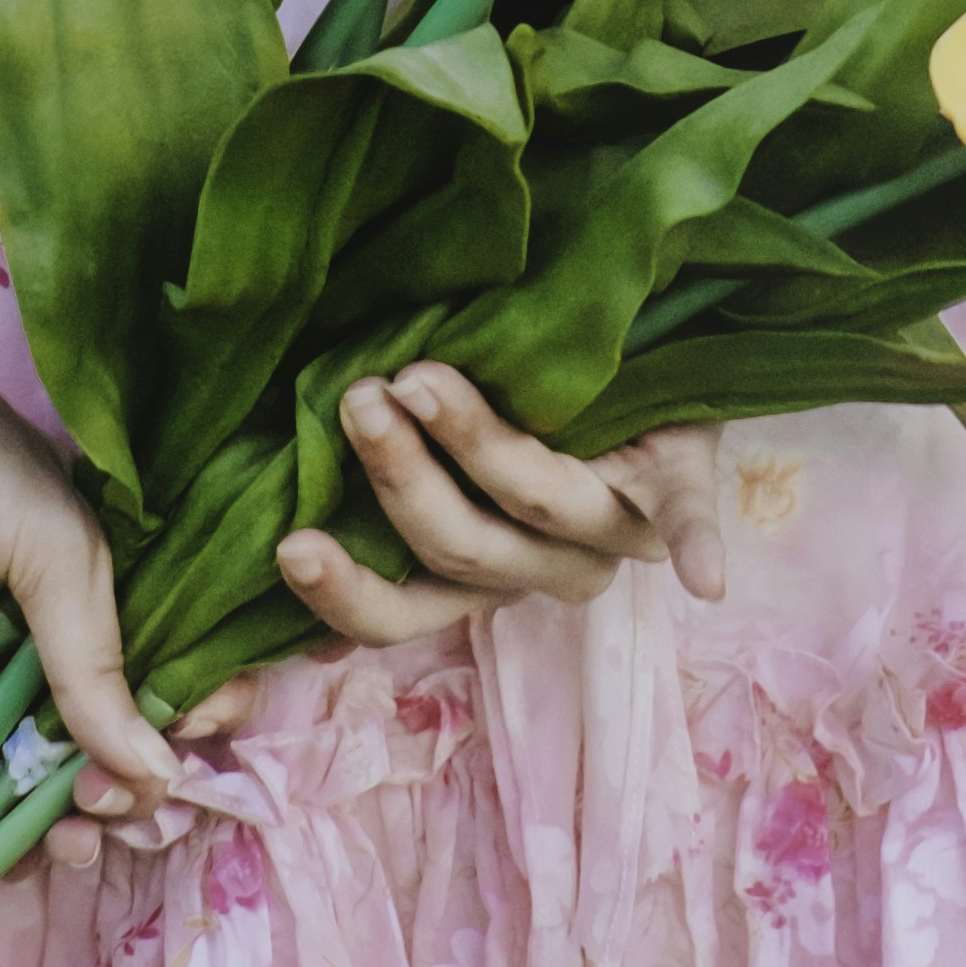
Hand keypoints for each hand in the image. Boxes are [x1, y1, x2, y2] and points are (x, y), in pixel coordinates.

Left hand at [0, 321, 176, 807]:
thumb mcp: (57, 541)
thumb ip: (97, 661)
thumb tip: (161, 775)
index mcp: (95, 593)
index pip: (166, 677)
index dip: (193, 720)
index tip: (199, 736)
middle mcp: (43, 649)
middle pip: (108, 749)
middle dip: (133, 790)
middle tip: (117, 801)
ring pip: (37, 789)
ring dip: (69, 830)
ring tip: (78, 835)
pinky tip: (17, 857)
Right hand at [277, 365, 724, 650]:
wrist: (637, 352)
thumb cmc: (510, 402)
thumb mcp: (428, 453)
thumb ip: (363, 482)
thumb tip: (261, 518)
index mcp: (479, 577)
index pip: (400, 614)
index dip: (346, 593)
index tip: (289, 544)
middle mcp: (544, 570)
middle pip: (459, 549)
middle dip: (400, 477)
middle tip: (357, 401)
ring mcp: (612, 529)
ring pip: (532, 501)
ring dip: (473, 442)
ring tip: (419, 375)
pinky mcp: (679, 477)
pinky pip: (685, 515)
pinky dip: (693, 545)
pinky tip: (704, 580)